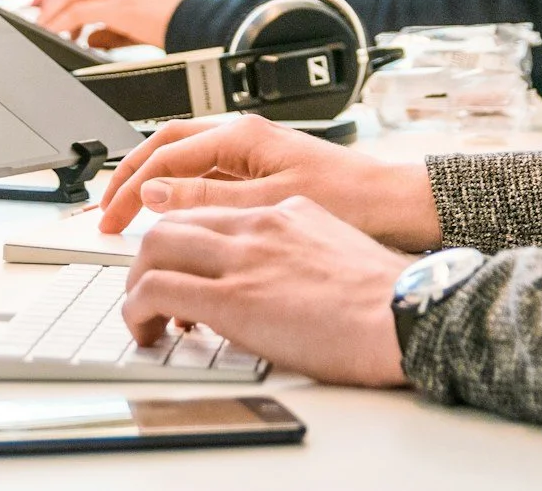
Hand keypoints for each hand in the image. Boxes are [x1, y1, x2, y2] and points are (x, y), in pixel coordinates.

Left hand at [30, 0, 193, 47]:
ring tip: (39, 29)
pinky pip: (78, 13)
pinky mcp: (121, 6)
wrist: (209, 22)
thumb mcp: (144, 15)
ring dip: (48, 13)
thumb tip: (88, 37)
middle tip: (22, 9)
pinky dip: (61, 25)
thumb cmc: (184, 21)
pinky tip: (57, 37)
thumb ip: (113, 24)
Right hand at [99, 112, 441, 249]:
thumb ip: (208, 198)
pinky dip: (179, 191)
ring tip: (129, 212)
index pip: (164, 155)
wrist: (394, 203)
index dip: (129, 188)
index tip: (109, 219)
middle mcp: (242, 134)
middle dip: (129, 175)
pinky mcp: (261, 168)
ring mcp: (251, 150)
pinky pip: (205, 173)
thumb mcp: (268, 204)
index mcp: (240, 134)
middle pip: (166, 146)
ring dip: (152, 181)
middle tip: (106, 212)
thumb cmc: (349, 197)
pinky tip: (173, 216)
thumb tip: (155, 194)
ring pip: (184, 158)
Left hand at [124, 199, 411, 386]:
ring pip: (155, 247)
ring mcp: (243, 259)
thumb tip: (282, 281)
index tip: (179, 267)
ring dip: (137, 283)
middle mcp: (259, 226)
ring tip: (142, 315)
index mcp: (286, 212)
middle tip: (146, 289)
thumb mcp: (337, 251)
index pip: (213, 211)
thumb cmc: (386, 299)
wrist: (404, 314)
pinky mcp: (232, 298)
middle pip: (174, 220)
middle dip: (147, 257)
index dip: (185, 241)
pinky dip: (137, 309)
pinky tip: (146, 330)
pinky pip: (156, 290)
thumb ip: (300, 252)